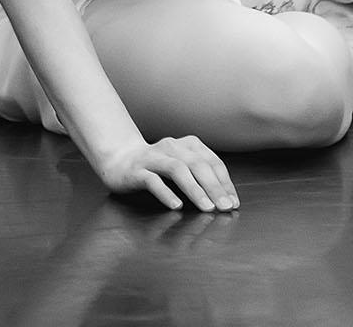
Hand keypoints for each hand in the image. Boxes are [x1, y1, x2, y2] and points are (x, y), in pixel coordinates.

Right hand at [95, 134, 239, 211]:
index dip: (225, 183)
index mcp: (188, 145)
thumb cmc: (157, 167)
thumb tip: (225, 198)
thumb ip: (201, 177)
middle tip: (224, 207)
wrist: (120, 160)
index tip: (233, 203)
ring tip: (207, 207)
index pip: (212, 163)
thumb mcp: (183, 167)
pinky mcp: (137, 170)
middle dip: (214, 187)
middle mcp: (172, 147)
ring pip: (177, 170)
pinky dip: (166, 193)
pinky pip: (153, 180)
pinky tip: (176, 206)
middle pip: (198, 165)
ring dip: (195, 189)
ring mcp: (154, 157)